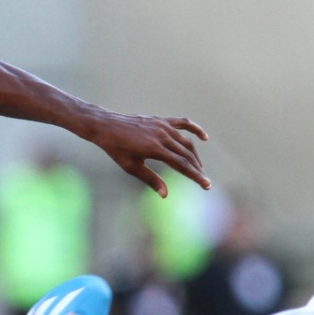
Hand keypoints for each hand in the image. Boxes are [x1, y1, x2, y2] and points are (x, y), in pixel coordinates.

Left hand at [85, 113, 209, 196]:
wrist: (106, 126)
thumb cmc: (116, 149)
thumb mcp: (131, 167)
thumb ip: (150, 179)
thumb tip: (165, 194)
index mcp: (155, 149)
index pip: (182, 165)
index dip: (196, 176)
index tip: (206, 185)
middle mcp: (162, 136)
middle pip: (187, 154)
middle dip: (197, 168)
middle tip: (204, 181)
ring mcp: (163, 126)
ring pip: (186, 141)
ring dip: (195, 155)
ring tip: (199, 167)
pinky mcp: (161, 120)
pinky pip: (183, 123)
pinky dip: (195, 129)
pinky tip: (204, 137)